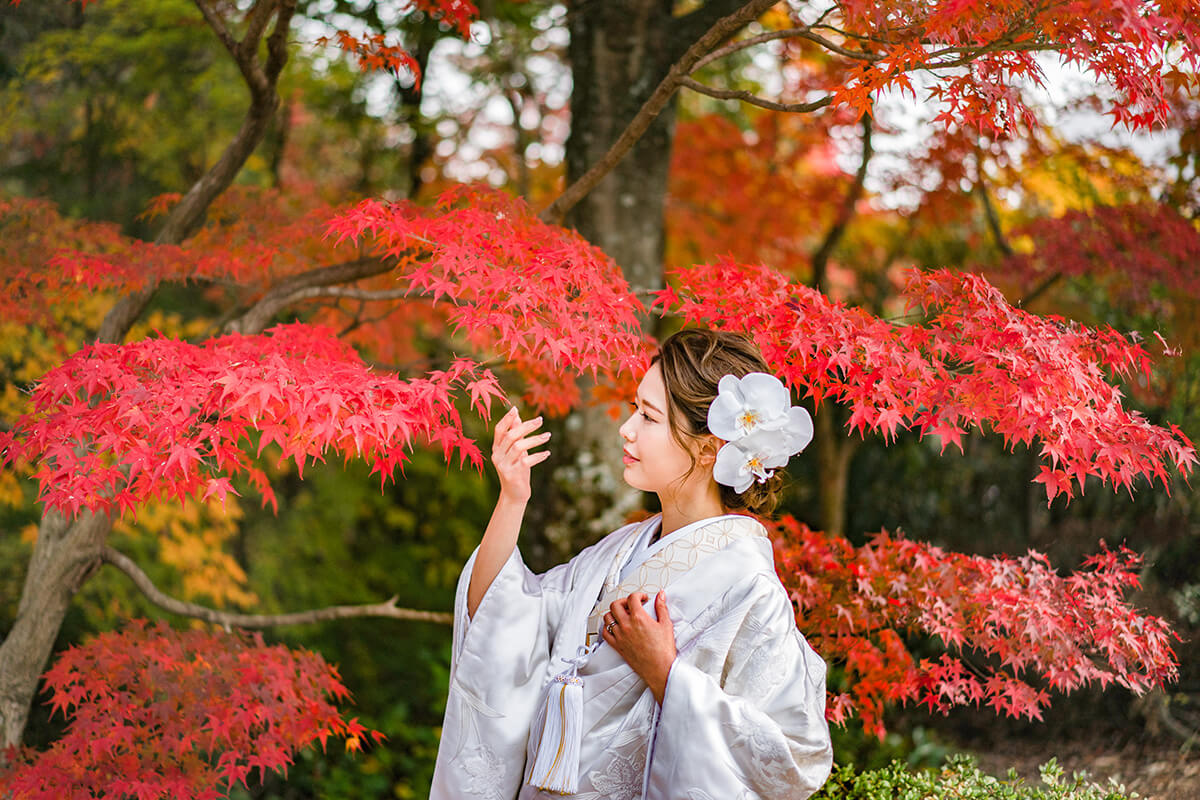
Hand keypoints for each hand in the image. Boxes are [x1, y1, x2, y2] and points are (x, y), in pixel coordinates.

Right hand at [490, 406, 550, 503]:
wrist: (514, 494)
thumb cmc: (517, 469)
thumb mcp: (516, 451)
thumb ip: (516, 435)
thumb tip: (517, 415)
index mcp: (497, 448)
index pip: (499, 430)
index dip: (506, 419)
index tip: (515, 408)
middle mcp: (497, 456)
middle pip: (511, 436)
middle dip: (526, 426)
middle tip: (540, 420)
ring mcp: (504, 466)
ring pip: (519, 447)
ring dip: (535, 440)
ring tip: (548, 436)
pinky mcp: (512, 475)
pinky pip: (526, 461)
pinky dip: (538, 456)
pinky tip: (547, 453)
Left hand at [601, 590, 676, 704]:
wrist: (660, 669)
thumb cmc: (663, 651)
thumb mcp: (666, 625)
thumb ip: (661, 608)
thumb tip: (660, 596)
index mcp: (639, 618)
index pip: (632, 598)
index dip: (638, 595)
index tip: (642, 599)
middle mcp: (627, 625)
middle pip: (615, 605)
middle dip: (623, 601)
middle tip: (631, 604)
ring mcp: (620, 636)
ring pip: (608, 617)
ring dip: (614, 613)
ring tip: (622, 614)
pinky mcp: (617, 646)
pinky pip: (605, 633)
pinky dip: (607, 627)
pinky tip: (614, 627)